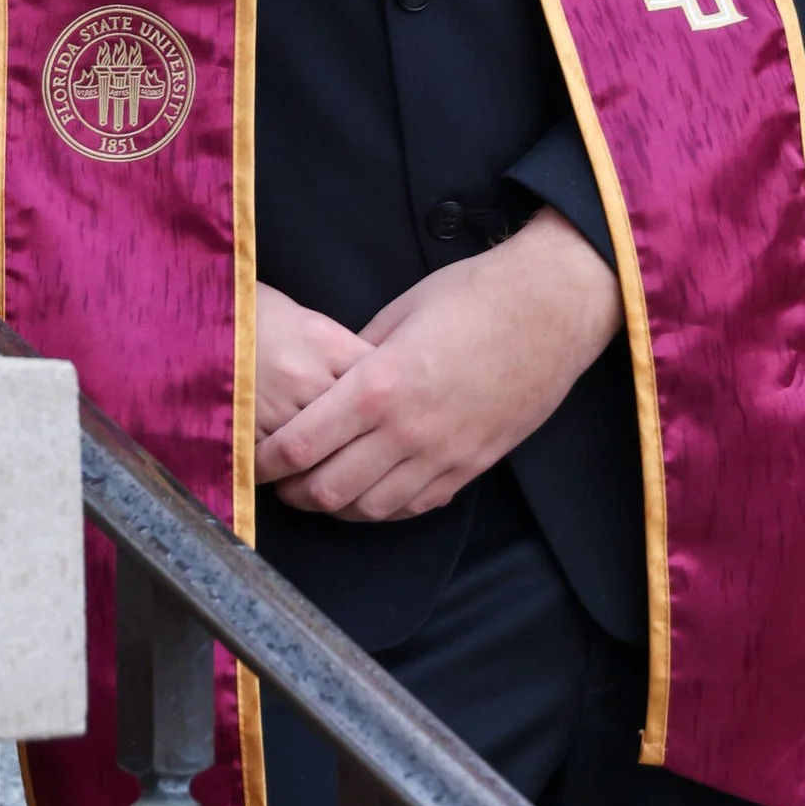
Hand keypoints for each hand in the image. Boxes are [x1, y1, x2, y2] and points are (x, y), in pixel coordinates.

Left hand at [257, 210, 624, 522]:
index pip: (301, 444)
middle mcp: (407, 431)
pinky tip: (370, 491)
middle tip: (280, 479)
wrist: (552, 308)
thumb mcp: (399, 313)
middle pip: (327, 490)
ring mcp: (443, 455)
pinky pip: (415, 506)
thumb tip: (326, 385)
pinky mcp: (472, 466)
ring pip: (370, 509)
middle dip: (293, 491)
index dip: (267, 460)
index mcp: (379, 386)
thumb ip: (356, 357)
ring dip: (336, 505)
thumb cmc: (474, 296)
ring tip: (321, 487)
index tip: (252, 458)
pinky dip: (383, 507)